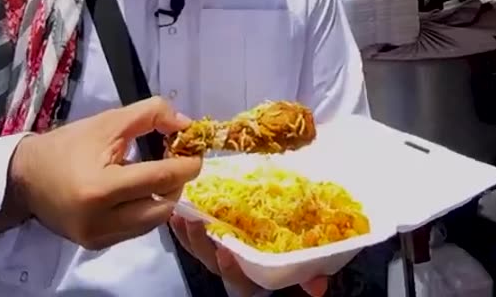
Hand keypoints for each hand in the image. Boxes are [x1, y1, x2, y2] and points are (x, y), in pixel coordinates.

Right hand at [10, 96, 201, 250]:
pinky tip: (138, 192)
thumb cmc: (66, 146)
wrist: (24, 177)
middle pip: (163, 205)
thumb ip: (150, 115)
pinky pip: (136, 230)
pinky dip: (145, 211)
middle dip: (176, 182)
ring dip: (163, 198)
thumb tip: (186, 125)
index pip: (160, 178)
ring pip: (153, 222)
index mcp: (102, 188)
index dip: (186, 164)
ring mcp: (98, 237)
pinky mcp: (96, 245)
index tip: (196, 152)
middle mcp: (101, 220)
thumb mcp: (108, 122)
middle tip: (174, 161)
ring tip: (155, 176)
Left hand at [170, 216, 329, 296]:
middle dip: (201, 244)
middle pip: (211, 263)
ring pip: (199, 250)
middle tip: (195, 222)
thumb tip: (319, 286)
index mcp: (254, 278)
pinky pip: (192, 238)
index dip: (232, 269)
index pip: (240, 280)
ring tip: (181, 212)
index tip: (225, 253)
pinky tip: (176, 210)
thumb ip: (308, 276)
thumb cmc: (289, 253)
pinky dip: (183, 226)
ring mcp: (219, 254)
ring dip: (188, 233)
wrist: (278, 248)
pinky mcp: (211, 239)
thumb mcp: (300, 267)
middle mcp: (233, 269)